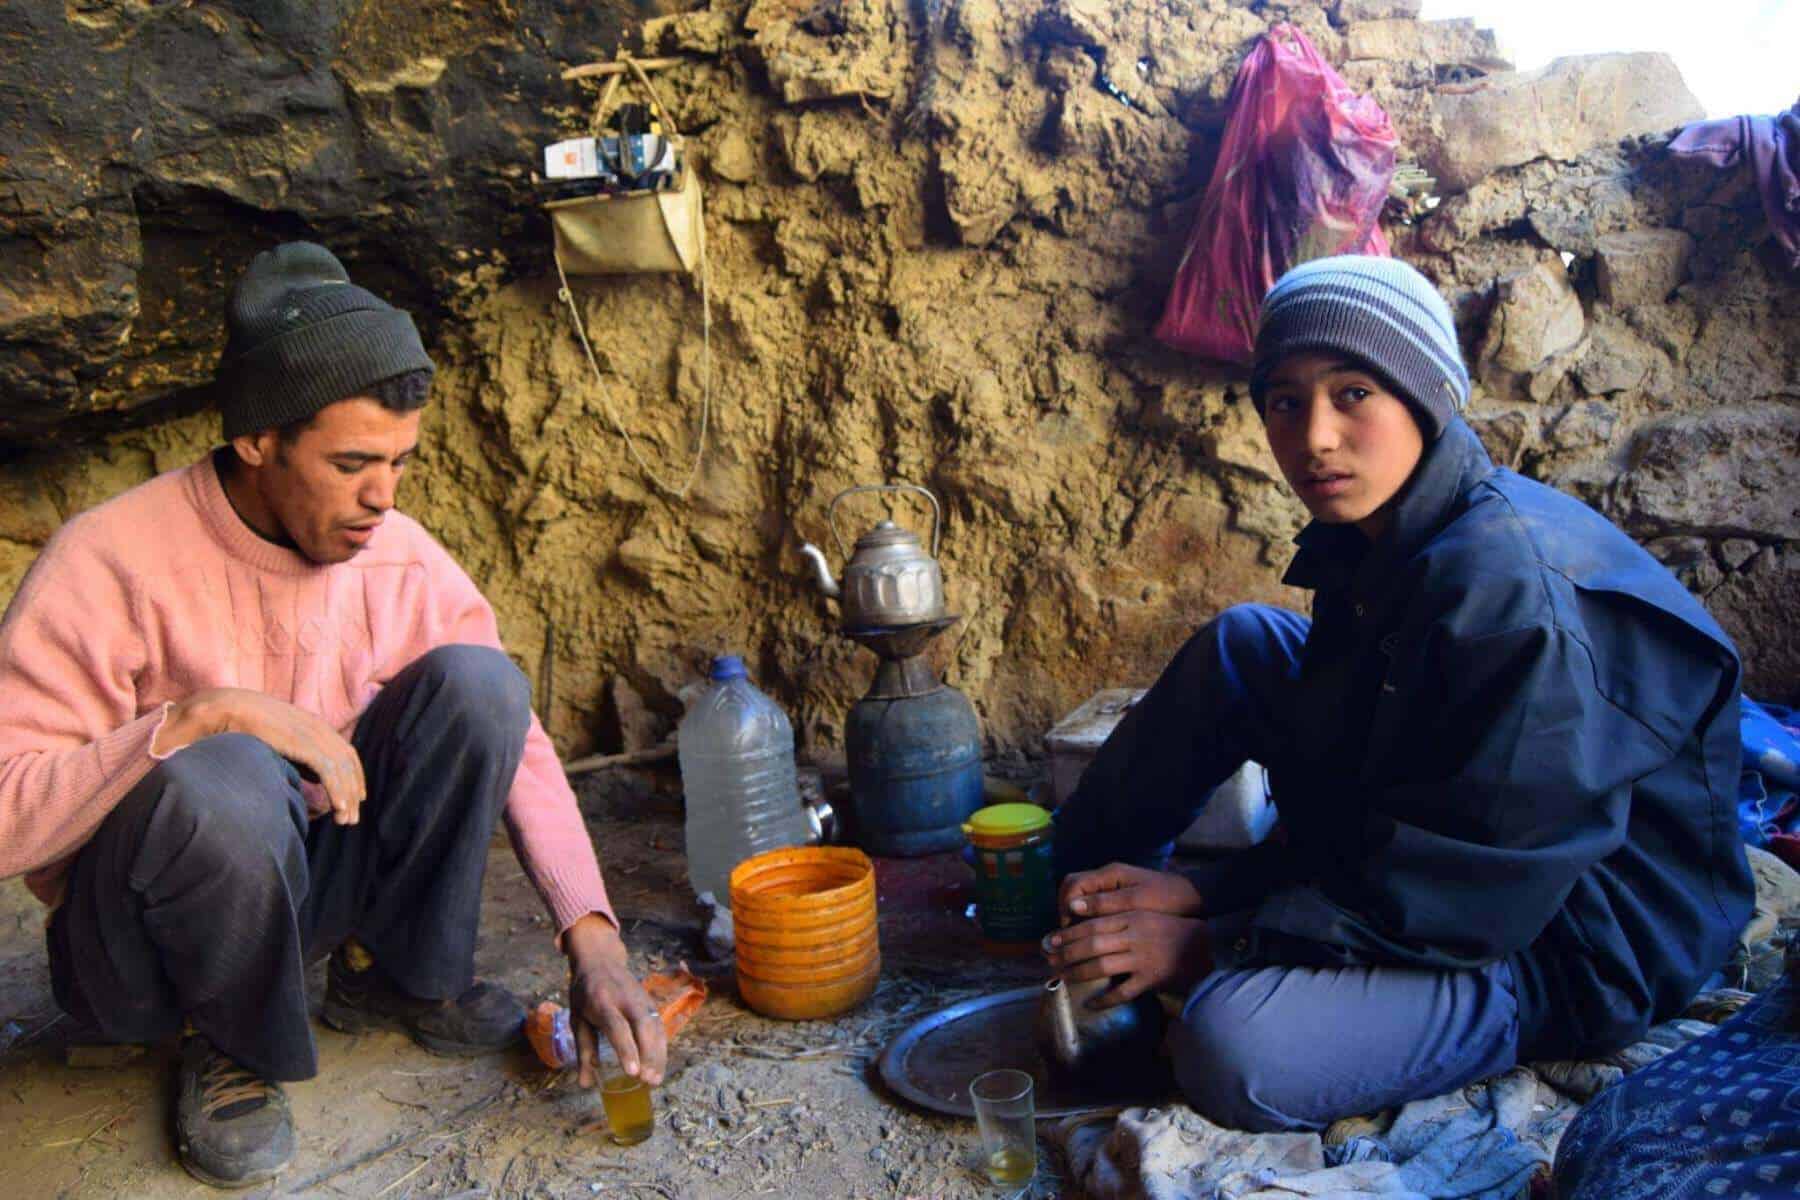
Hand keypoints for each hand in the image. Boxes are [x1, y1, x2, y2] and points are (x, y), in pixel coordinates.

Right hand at [158, 687, 364, 823]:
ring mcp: (313, 734)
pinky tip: (338, 807)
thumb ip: (301, 759)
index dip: (354, 777)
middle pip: (347, 763)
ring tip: (345, 820)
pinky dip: (337, 789)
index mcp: (315, 726)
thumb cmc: (247, 728)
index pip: (345, 754)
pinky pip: (328, 770)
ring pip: (341, 769)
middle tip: (351, 819)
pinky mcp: (303, 743)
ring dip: (346, 797)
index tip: (354, 800)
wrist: (227, 709)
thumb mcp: (281, 744)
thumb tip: (317, 778)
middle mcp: (319, 728)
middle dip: (353, 792)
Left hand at [565, 914, 666, 1086]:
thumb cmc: (584, 994)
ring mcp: (641, 999)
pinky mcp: (650, 1002)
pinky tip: (659, 1065)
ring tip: (655, 1080)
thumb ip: (583, 1051)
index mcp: (602, 1002)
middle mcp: (626, 999)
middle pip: (643, 1027)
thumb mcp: (577, 1019)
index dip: (626, 1050)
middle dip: (648, 1055)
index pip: (617, 1027)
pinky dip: (662, 1046)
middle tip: (648, 1081)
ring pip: (655, 1026)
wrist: (600, 960)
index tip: (632, 1072)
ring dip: (658, 1054)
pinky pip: (659, 1025)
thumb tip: (585, 1085)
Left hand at [1043, 910, 1212, 1007]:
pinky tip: (1090, 1004)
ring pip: (1102, 966)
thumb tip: (1080, 914)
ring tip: (1063, 977)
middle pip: (1092, 944)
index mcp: (1131, 917)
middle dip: (1067, 953)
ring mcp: (1142, 959)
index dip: (1068, 933)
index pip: (1092, 924)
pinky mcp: (1151, 979)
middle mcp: (1134, 936)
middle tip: (1049, 960)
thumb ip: (1116, 914)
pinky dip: (1105, 999)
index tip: (1050, 940)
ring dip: (1078, 973)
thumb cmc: (1169, 928)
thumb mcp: (1143, 913)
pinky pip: (1123, 992)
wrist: (1204, 945)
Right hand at [1059, 863, 1202, 924]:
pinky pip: (1094, 904)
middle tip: (1068, 934)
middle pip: (1072, 888)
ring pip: (1081, 897)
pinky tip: (1091, 935)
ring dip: (1074, 915)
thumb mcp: (1137, 902)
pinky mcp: (1119, 897)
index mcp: (1110, 874)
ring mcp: (1113, 886)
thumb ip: (1105, 904)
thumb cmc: (1167, 899)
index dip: (1065, 905)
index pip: (1072, 884)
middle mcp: (1107, 877)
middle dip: (1065, 910)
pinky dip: (1087, 918)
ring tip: (1075, 938)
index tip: (1068, 928)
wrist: (1195, 899)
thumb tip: (1073, 907)